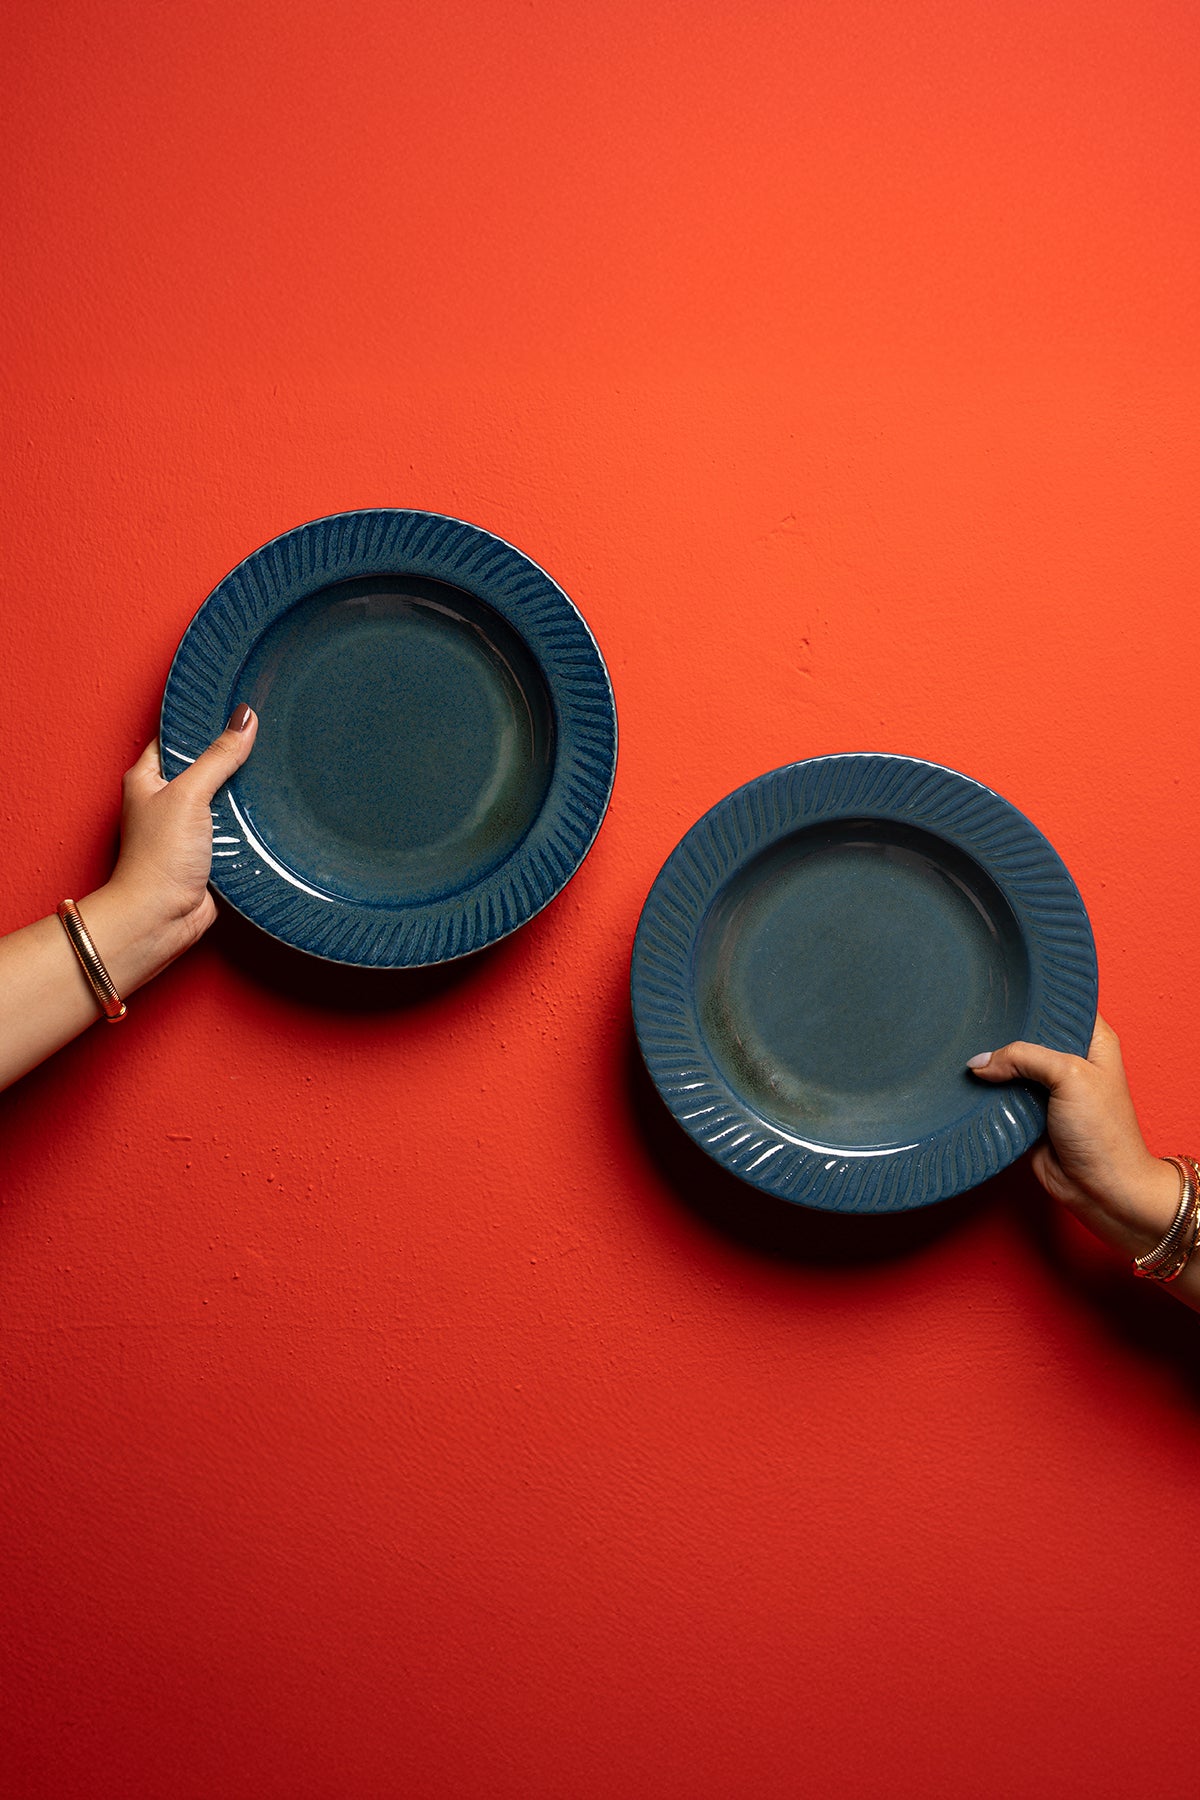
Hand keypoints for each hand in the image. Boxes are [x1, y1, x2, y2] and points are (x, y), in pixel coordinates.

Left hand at [91, 704, 258, 983]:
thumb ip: (218, 757)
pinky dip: (250, 820)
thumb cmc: (158, 858)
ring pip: (223, 796)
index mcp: (147, 777)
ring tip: (272, 767)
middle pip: (205, 765)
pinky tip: (270, 809)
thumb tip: (244, 719)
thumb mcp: (189, 795)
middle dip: (230, 755)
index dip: (202, 721)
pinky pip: (234, 826)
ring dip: (243, 791)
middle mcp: (165, 800)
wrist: (161, 916)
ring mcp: (188, 826)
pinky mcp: (209, 850)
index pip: (175, 736)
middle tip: (263, 733)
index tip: (232, 704)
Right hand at [968, 1016, 1183, 1265]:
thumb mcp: (1069, 1076)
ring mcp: (1047, 1087)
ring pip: (1009, 1065)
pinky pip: (999, 1095)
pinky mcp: (1027, 1112)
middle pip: (1027, 1034)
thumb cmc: (1104, 1133)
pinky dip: (986, 1094)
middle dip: (1003, 1034)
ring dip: (992, 1067)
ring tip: (965, 1050)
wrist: (1100, 1188)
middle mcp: (1069, 1059)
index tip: (1003, 990)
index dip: (1033, 999)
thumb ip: (1023, 1057)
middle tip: (976, 1022)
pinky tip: (969, 1083)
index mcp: (1091, 1040)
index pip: (1059, 1004)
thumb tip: (980, 1062)